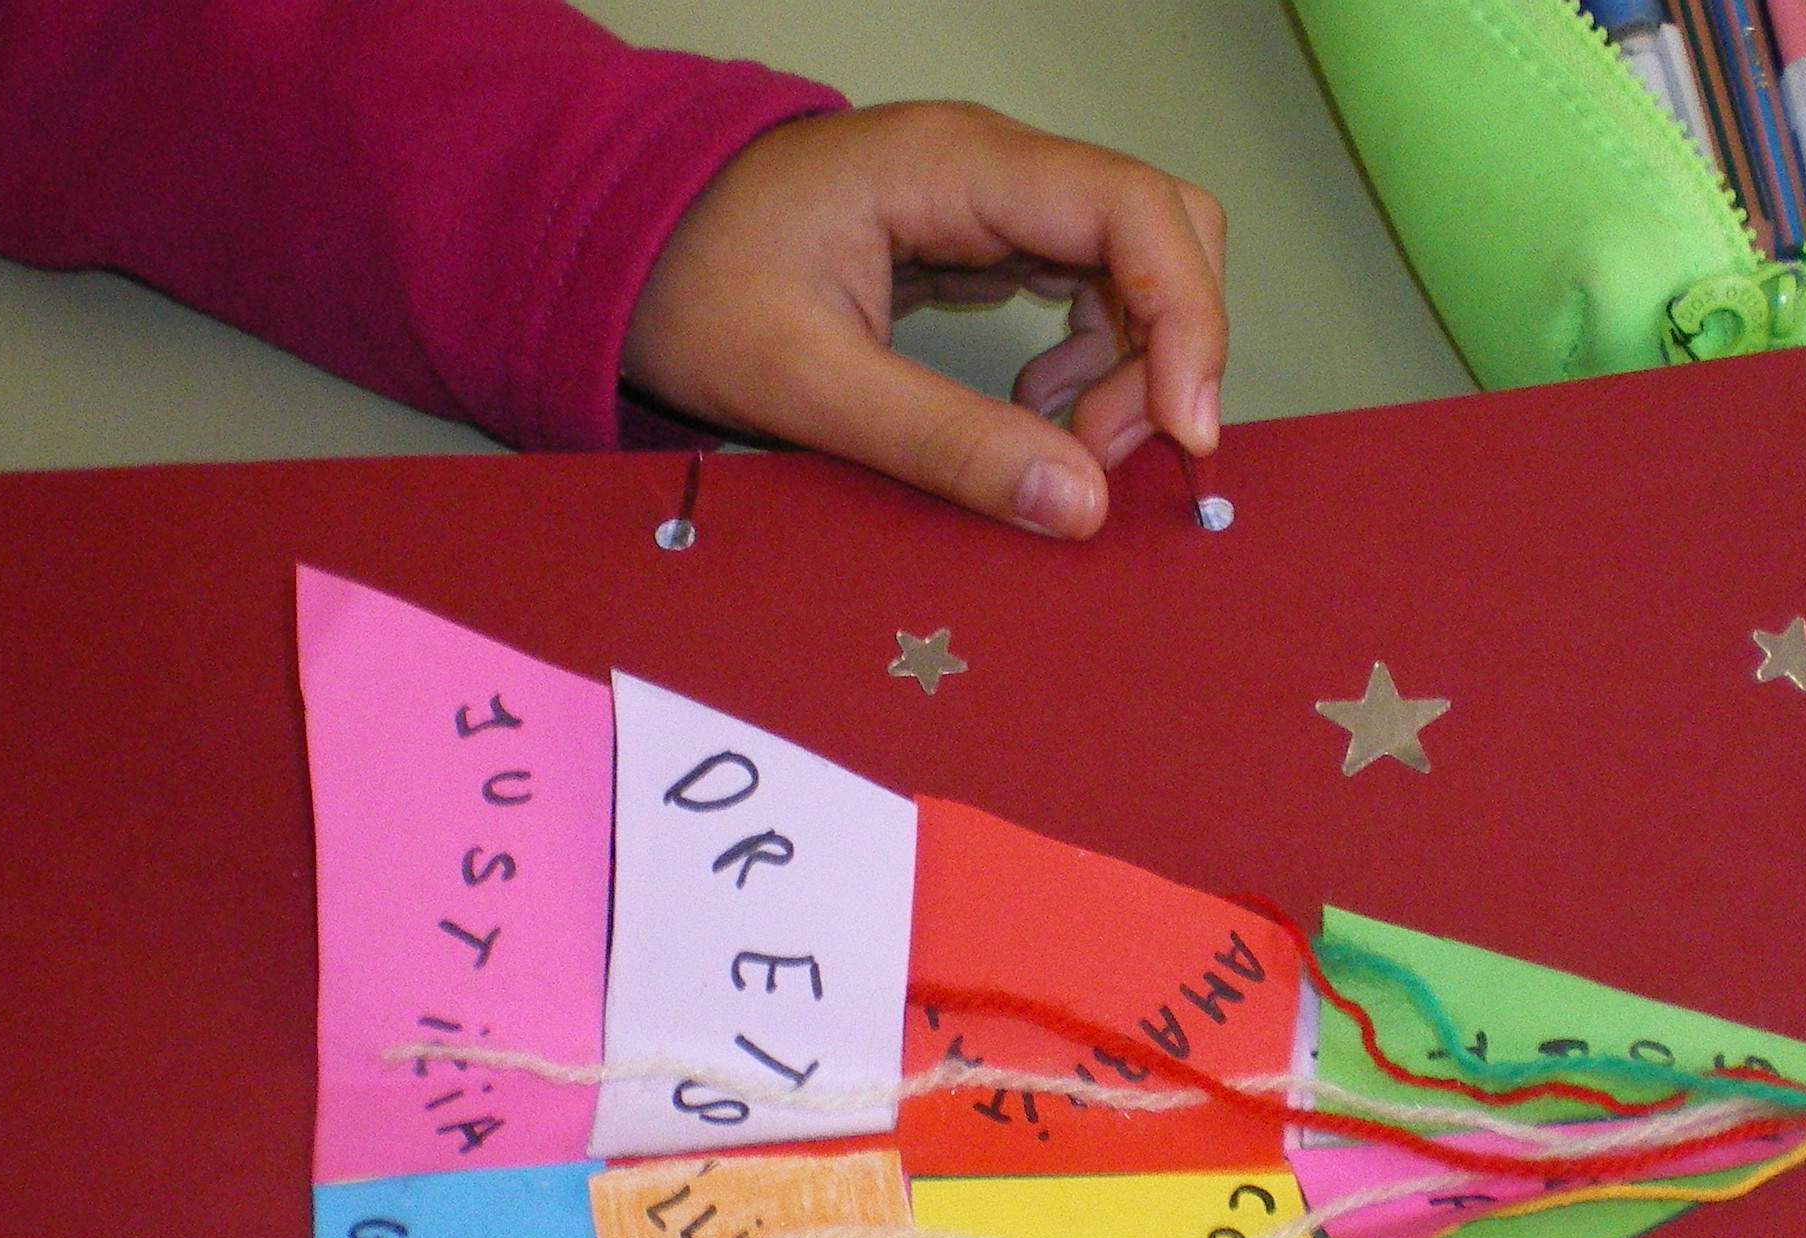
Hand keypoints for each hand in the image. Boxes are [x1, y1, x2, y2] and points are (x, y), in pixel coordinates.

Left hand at [623, 100, 1227, 539]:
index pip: (1135, 211)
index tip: (1184, 434)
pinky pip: (1086, 286)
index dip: (1187, 321)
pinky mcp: (981, 238)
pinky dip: (1093, 360)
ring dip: (1133, 364)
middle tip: (1109, 457)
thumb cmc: (688, 287)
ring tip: (1068, 448)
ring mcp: (991, 198)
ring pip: (1134, 264)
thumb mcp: (805, 382)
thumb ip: (942, 443)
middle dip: (1168, 348)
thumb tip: (1079, 504)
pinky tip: (1040, 411)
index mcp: (954, 166)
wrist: (618, 243)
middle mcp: (991, 164)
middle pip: (1159, 230)